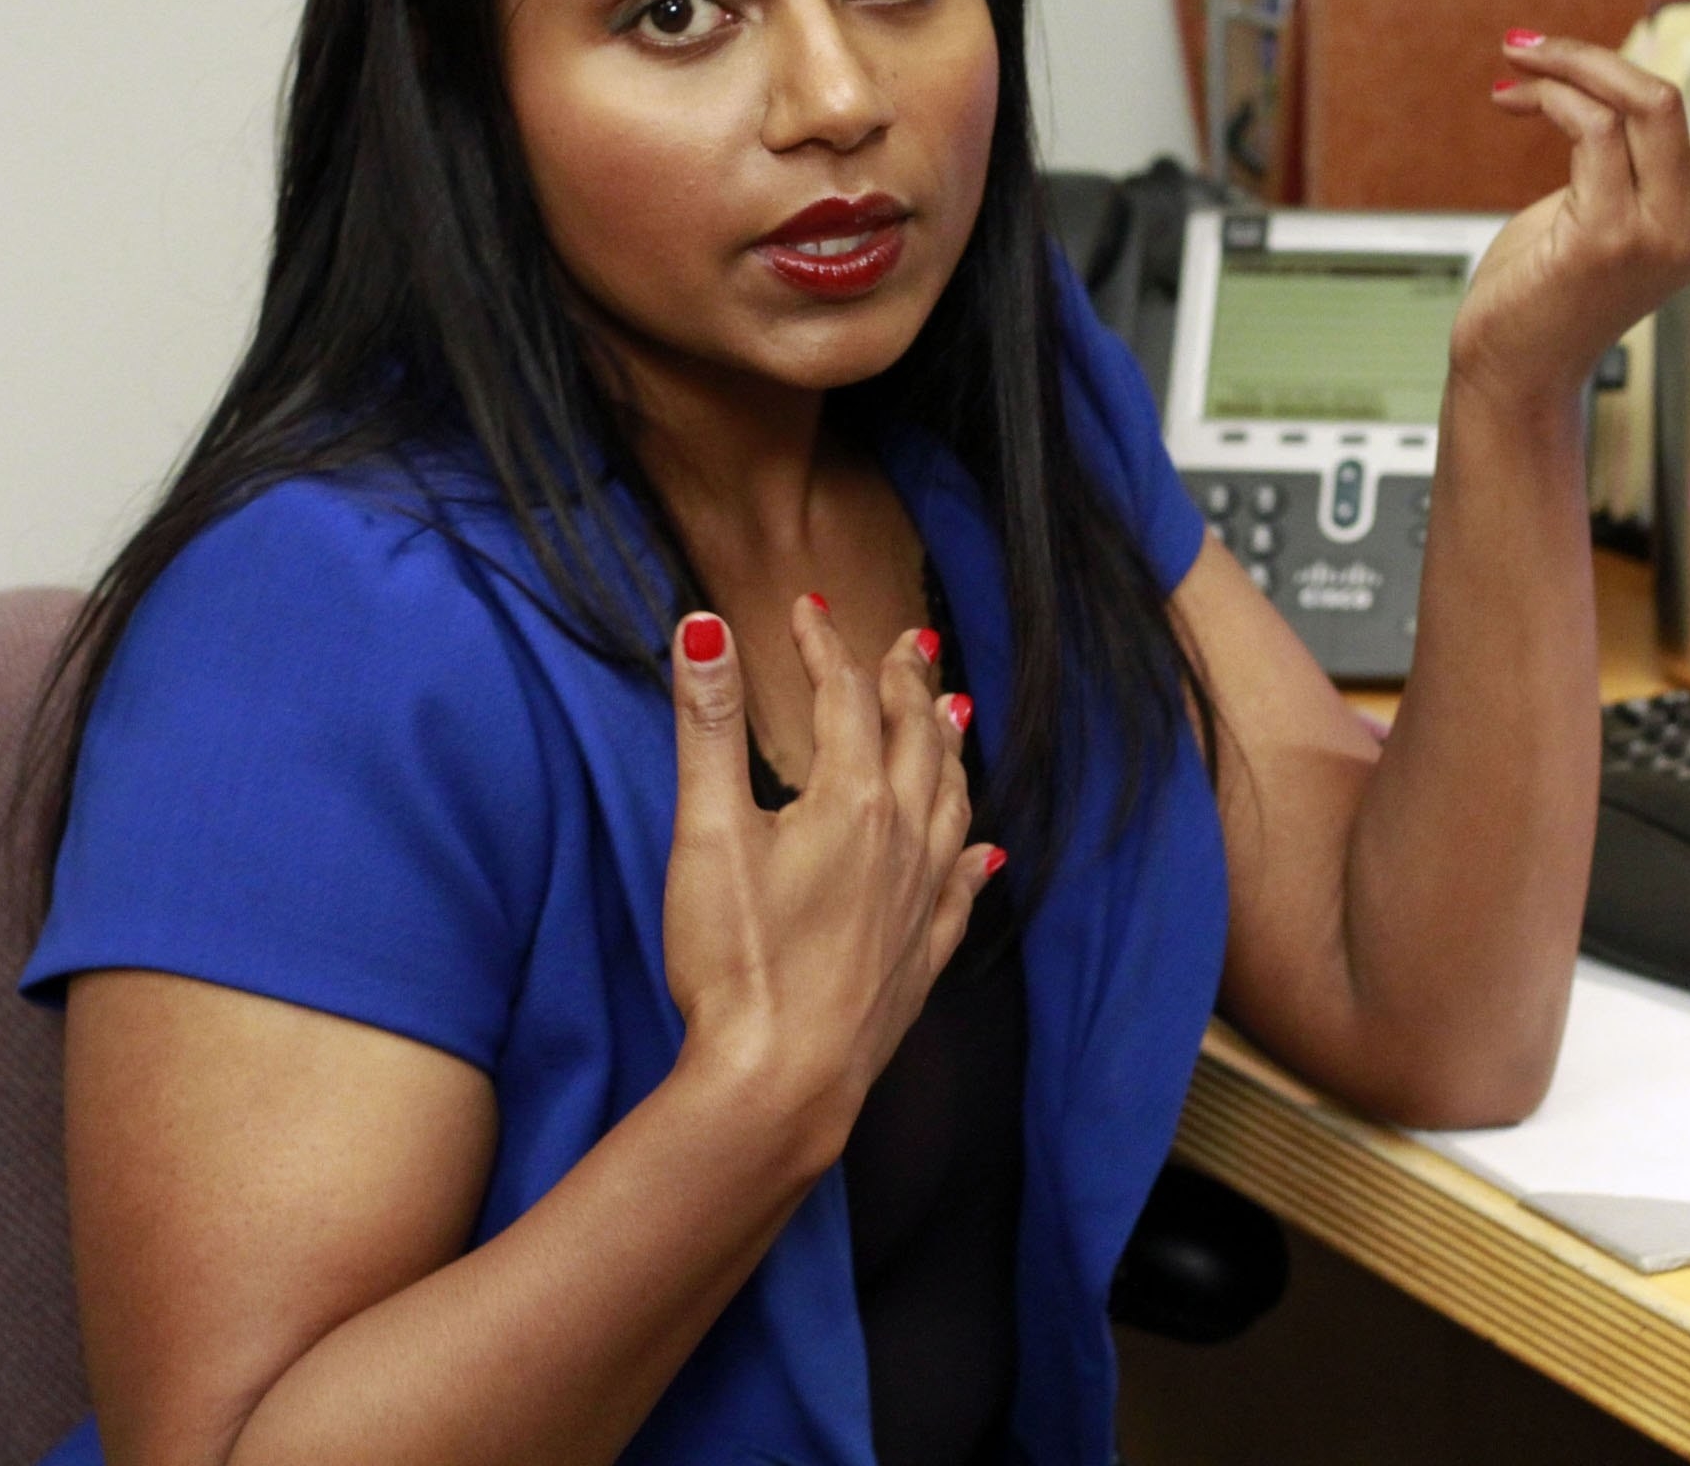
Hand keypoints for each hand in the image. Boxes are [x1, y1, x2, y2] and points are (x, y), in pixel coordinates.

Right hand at [657, 597, 997, 1136]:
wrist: (782, 1080)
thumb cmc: (738, 960)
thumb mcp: (708, 831)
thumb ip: (710, 724)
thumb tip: (704, 626)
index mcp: (851, 799)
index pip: (844, 698)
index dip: (825, 646)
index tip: (806, 610)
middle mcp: (903, 839)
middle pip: (915, 738)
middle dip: (906, 682)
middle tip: (909, 641)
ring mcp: (920, 899)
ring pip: (951, 802)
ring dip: (948, 750)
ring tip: (952, 715)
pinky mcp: (922, 956)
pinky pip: (962, 888)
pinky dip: (972, 856)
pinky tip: (984, 852)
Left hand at [1458, 0, 1689, 403]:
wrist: (1513, 364)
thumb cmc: (1552, 277)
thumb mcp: (1607, 196)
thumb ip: (1628, 144)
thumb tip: (1607, 74)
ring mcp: (1669, 232)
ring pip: (1652, 98)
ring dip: (1579, 58)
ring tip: (1522, 52)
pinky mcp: (1611, 239)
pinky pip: (1590, 129)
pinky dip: (1547, 94)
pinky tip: (1510, 98)